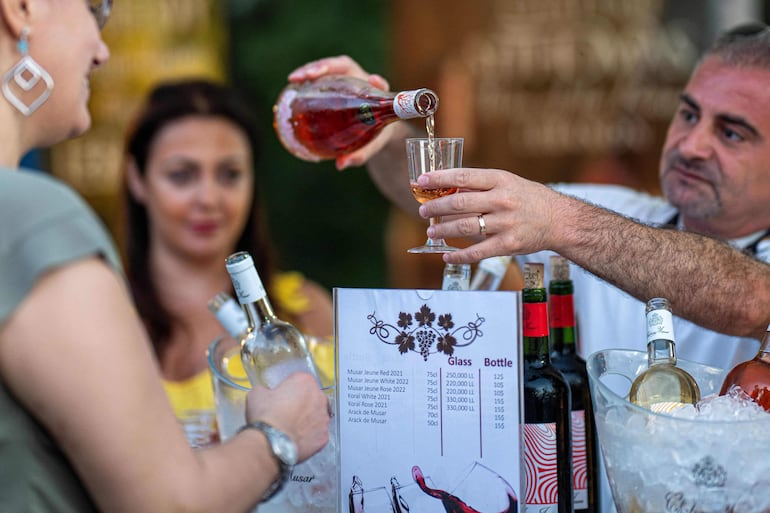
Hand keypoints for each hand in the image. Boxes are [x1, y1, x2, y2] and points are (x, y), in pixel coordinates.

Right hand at [245, 372, 329, 462]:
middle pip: (310, 397)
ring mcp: (323, 417)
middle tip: (285, 412)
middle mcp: (318, 397)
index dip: (288, 388)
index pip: (298, 380)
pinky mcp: (323, 435)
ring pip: (315, 415)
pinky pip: (317, 433)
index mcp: (304, 381)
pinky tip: (295, 438)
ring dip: (306, 419)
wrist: (271, 443)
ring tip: (289, 427)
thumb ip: (265, 390)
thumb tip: (264, 394)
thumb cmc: (267, 418)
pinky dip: (308, 436)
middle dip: (300, 403)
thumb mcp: (256, 395)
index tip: (282, 395)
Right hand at [287, 54, 397, 169]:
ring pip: (325, 69)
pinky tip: (291, 88)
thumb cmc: (376, 135)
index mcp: (374, 92)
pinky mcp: (331, 85)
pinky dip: (304, 81)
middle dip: (322, 68)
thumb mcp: (372, 145)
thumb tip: (340, 164)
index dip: (373, 81)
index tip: (371, 81)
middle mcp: (358, 80)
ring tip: (293, 80)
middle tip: (306, 76)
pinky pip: (317, 80)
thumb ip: (359, 155)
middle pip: (340, 66)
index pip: (376, 83)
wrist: (375, 129)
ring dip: (308, 71)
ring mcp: (343, 80)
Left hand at [415, 167, 565, 262]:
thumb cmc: (530, 199)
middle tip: (422, 211)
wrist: (560, 220)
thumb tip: (448, 189)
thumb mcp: (509, 182)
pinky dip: (459, 255)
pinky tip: (446, 256)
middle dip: (436, 207)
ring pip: (465, 226)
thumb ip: (482, 186)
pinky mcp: (508, 244)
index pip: (463, 176)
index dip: (439, 178)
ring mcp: (505, 223)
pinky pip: (477, 252)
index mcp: (500, 180)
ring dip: (443, 229)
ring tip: (431, 232)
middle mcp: (502, 200)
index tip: (422, 180)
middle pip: (459, 202)